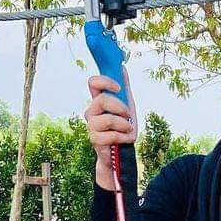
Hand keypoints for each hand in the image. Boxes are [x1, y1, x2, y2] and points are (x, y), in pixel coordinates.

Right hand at [84, 75, 135, 190]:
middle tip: (128, 115)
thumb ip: (124, 89)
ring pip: (107, 119)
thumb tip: (122, 68)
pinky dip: (123, 137)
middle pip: (101, 100)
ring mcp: (91, 125)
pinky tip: (125, 139)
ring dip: (123, 125)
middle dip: (120, 107)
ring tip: (128, 130)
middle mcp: (92, 111)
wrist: (121, 152)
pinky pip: (111, 135)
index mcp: (98, 100)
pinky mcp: (94, 139)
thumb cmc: (122, 127)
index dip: (105, 81)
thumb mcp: (127, 106)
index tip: (118, 88)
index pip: (93, 83)